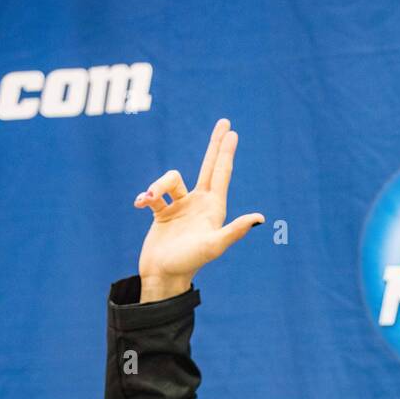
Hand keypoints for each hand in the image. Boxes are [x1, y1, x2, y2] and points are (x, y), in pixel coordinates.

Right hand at [134, 117, 263, 287]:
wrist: (163, 275)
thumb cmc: (189, 262)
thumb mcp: (214, 245)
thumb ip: (235, 230)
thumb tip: (260, 218)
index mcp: (213, 209)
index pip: (222, 173)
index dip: (226, 152)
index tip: (232, 132)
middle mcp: (199, 204)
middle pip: (209, 167)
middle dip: (216, 145)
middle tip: (224, 123)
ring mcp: (181, 207)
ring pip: (170, 179)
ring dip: (157, 184)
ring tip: (149, 199)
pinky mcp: (163, 212)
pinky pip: (152, 194)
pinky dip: (145, 197)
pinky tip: (140, 204)